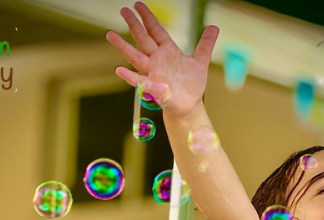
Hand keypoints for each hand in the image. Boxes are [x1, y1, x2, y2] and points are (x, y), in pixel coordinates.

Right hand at [106, 2, 218, 117]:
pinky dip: (130, 76)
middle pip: (143, 39)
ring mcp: (153, 73)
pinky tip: (119, 70)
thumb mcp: (201, 61)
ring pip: (136, 57)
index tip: (137, 5)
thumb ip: (205, 44)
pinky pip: (140, 82)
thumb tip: (214, 27)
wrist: (190, 105)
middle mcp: (157, 60)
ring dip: (123, 47)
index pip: (155, 30)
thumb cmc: (191, 85)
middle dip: (134, 25)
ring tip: (110, 35)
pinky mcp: (154, 88)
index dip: (147, 18)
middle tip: (123, 10)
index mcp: (168, 51)